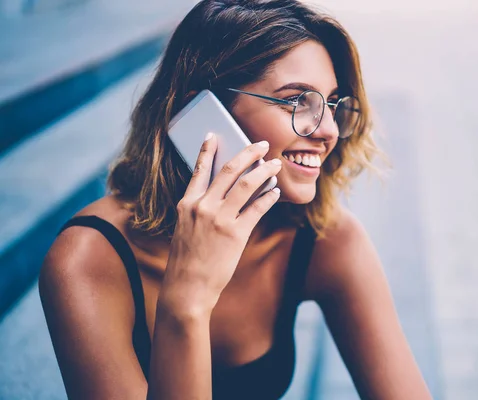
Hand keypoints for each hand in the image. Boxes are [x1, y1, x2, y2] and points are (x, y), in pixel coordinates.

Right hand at [159, 133, 281, 314]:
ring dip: (264, 171)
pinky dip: (269, 197)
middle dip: (248, 154)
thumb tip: (222, 196)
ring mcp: (219, 219)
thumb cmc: (186, 261)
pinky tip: (276, 191)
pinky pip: (257, 209)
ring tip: (275, 164)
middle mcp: (202, 207)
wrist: (186, 288)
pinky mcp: (235, 234)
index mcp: (187, 204)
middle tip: (262, 144)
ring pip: (246, 185)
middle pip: (229, 171)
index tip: (214, 134)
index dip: (207, 150)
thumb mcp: (185, 229)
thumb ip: (199, 210)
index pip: (199, 170)